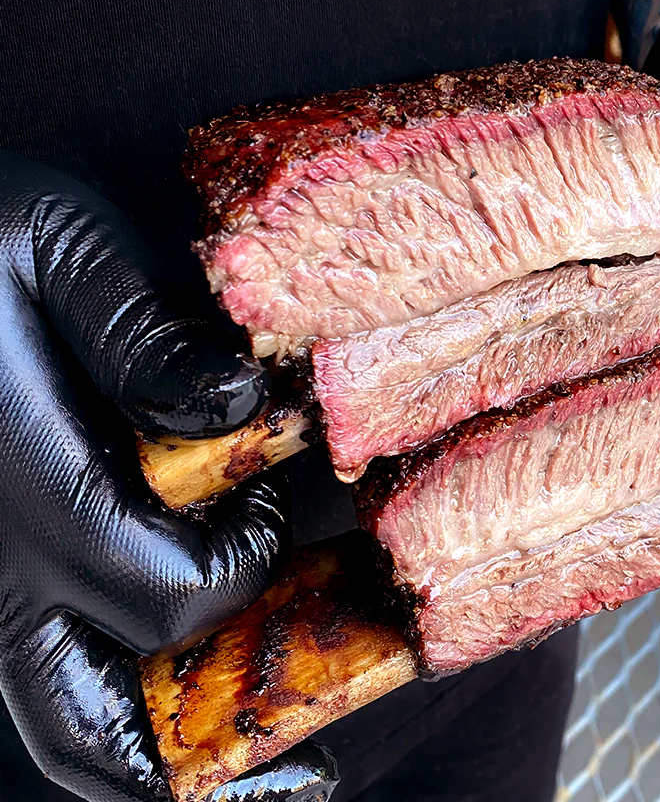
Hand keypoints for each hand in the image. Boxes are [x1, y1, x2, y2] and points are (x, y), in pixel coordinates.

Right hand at [0, 152, 337, 800]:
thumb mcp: (55, 244)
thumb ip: (144, 333)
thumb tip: (242, 409)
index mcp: (22, 494)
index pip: (170, 599)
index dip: (243, 563)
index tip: (262, 502)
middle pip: (91, 738)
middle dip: (205, 748)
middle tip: (297, 749)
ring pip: (56, 722)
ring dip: (157, 746)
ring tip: (246, 751)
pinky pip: (38, 674)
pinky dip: (111, 703)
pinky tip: (169, 666)